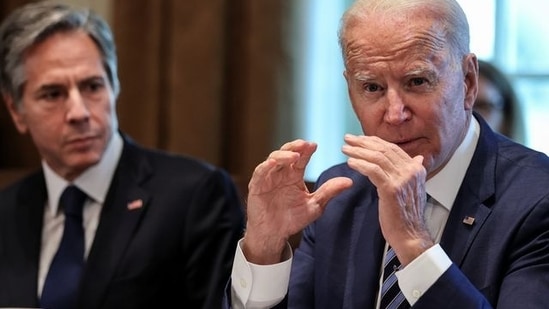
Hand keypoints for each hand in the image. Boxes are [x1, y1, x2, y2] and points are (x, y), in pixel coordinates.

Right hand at [243, 139, 352, 263]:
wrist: (274, 234)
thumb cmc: (292, 219)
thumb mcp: (314, 205)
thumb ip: (328, 192)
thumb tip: (349, 181)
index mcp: (294, 175)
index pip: (301, 158)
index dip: (307, 150)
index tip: (315, 145)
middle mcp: (281, 173)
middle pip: (287, 153)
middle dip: (295, 147)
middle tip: (304, 145)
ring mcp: (268, 178)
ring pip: (273, 159)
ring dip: (283, 155)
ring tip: (294, 155)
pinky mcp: (257, 185)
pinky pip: (260, 172)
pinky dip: (266, 166)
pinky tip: (273, 163)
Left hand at [342, 134, 431, 265]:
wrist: (411, 235)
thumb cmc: (407, 216)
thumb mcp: (414, 189)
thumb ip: (413, 172)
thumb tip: (419, 158)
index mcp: (416, 169)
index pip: (392, 148)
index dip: (374, 141)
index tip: (360, 139)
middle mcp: (411, 171)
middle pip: (383, 150)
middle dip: (363, 142)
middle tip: (348, 139)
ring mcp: (402, 179)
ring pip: (377, 158)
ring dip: (358, 151)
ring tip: (345, 149)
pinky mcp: (391, 189)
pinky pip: (373, 171)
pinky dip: (360, 164)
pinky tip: (350, 162)